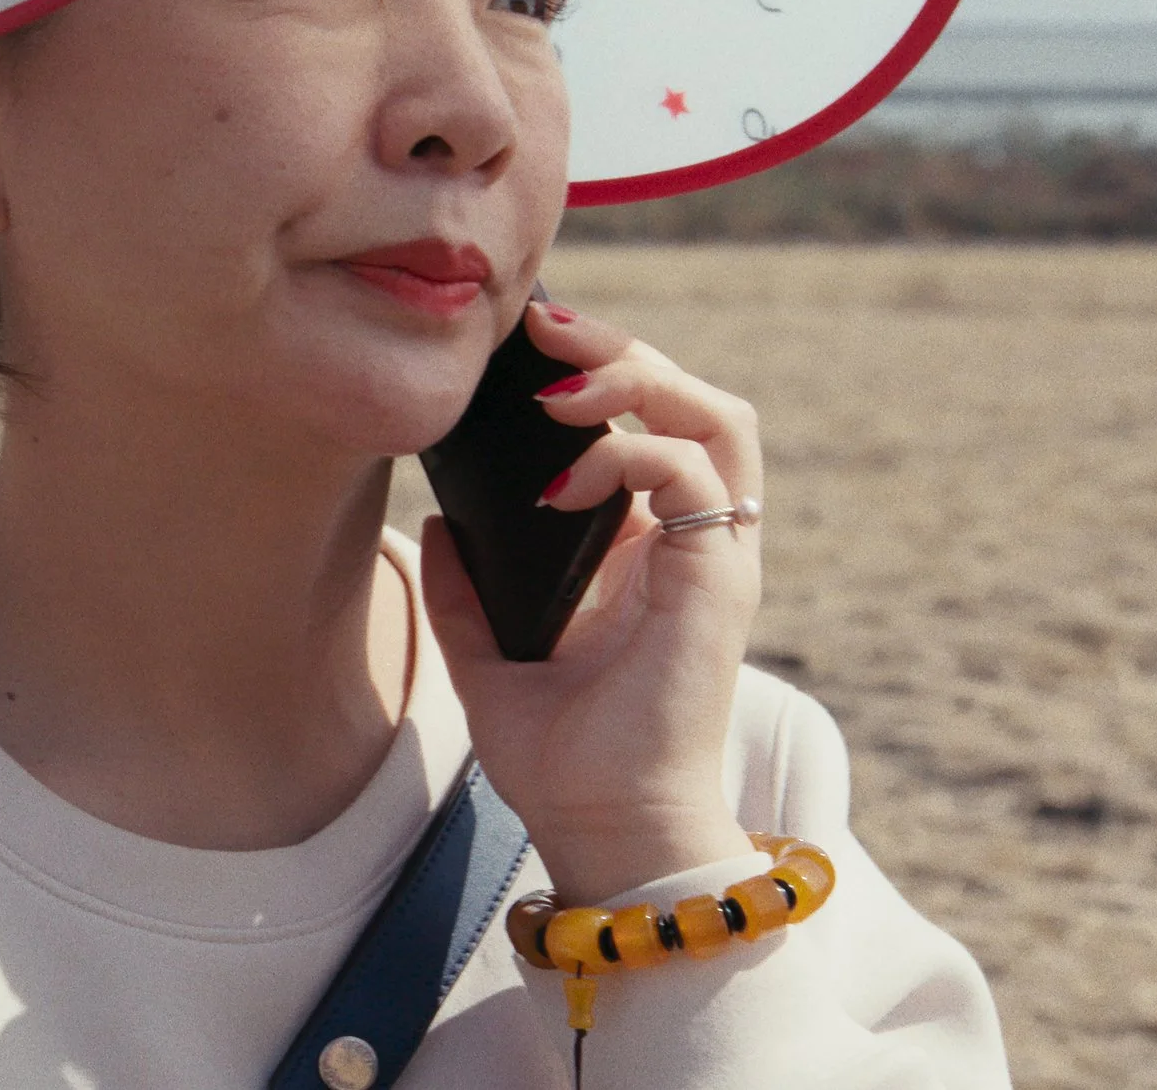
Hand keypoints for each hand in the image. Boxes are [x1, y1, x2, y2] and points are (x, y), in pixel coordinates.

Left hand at [420, 301, 761, 902]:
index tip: (523, 349)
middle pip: (694, 399)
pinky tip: (559, 482)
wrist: (603, 829)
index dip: (601, 373)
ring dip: (639, 377)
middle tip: (543, 327)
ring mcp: (716, 558)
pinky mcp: (720, 579)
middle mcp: (694, 542)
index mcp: (650, 552)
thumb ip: (465, 591)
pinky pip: (692, 471)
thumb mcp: (486, 658)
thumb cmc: (562, 760)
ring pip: (716, 416)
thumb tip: (436, 524)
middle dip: (623, 347)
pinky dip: (626, 453)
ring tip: (558, 387)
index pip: (651, 424)